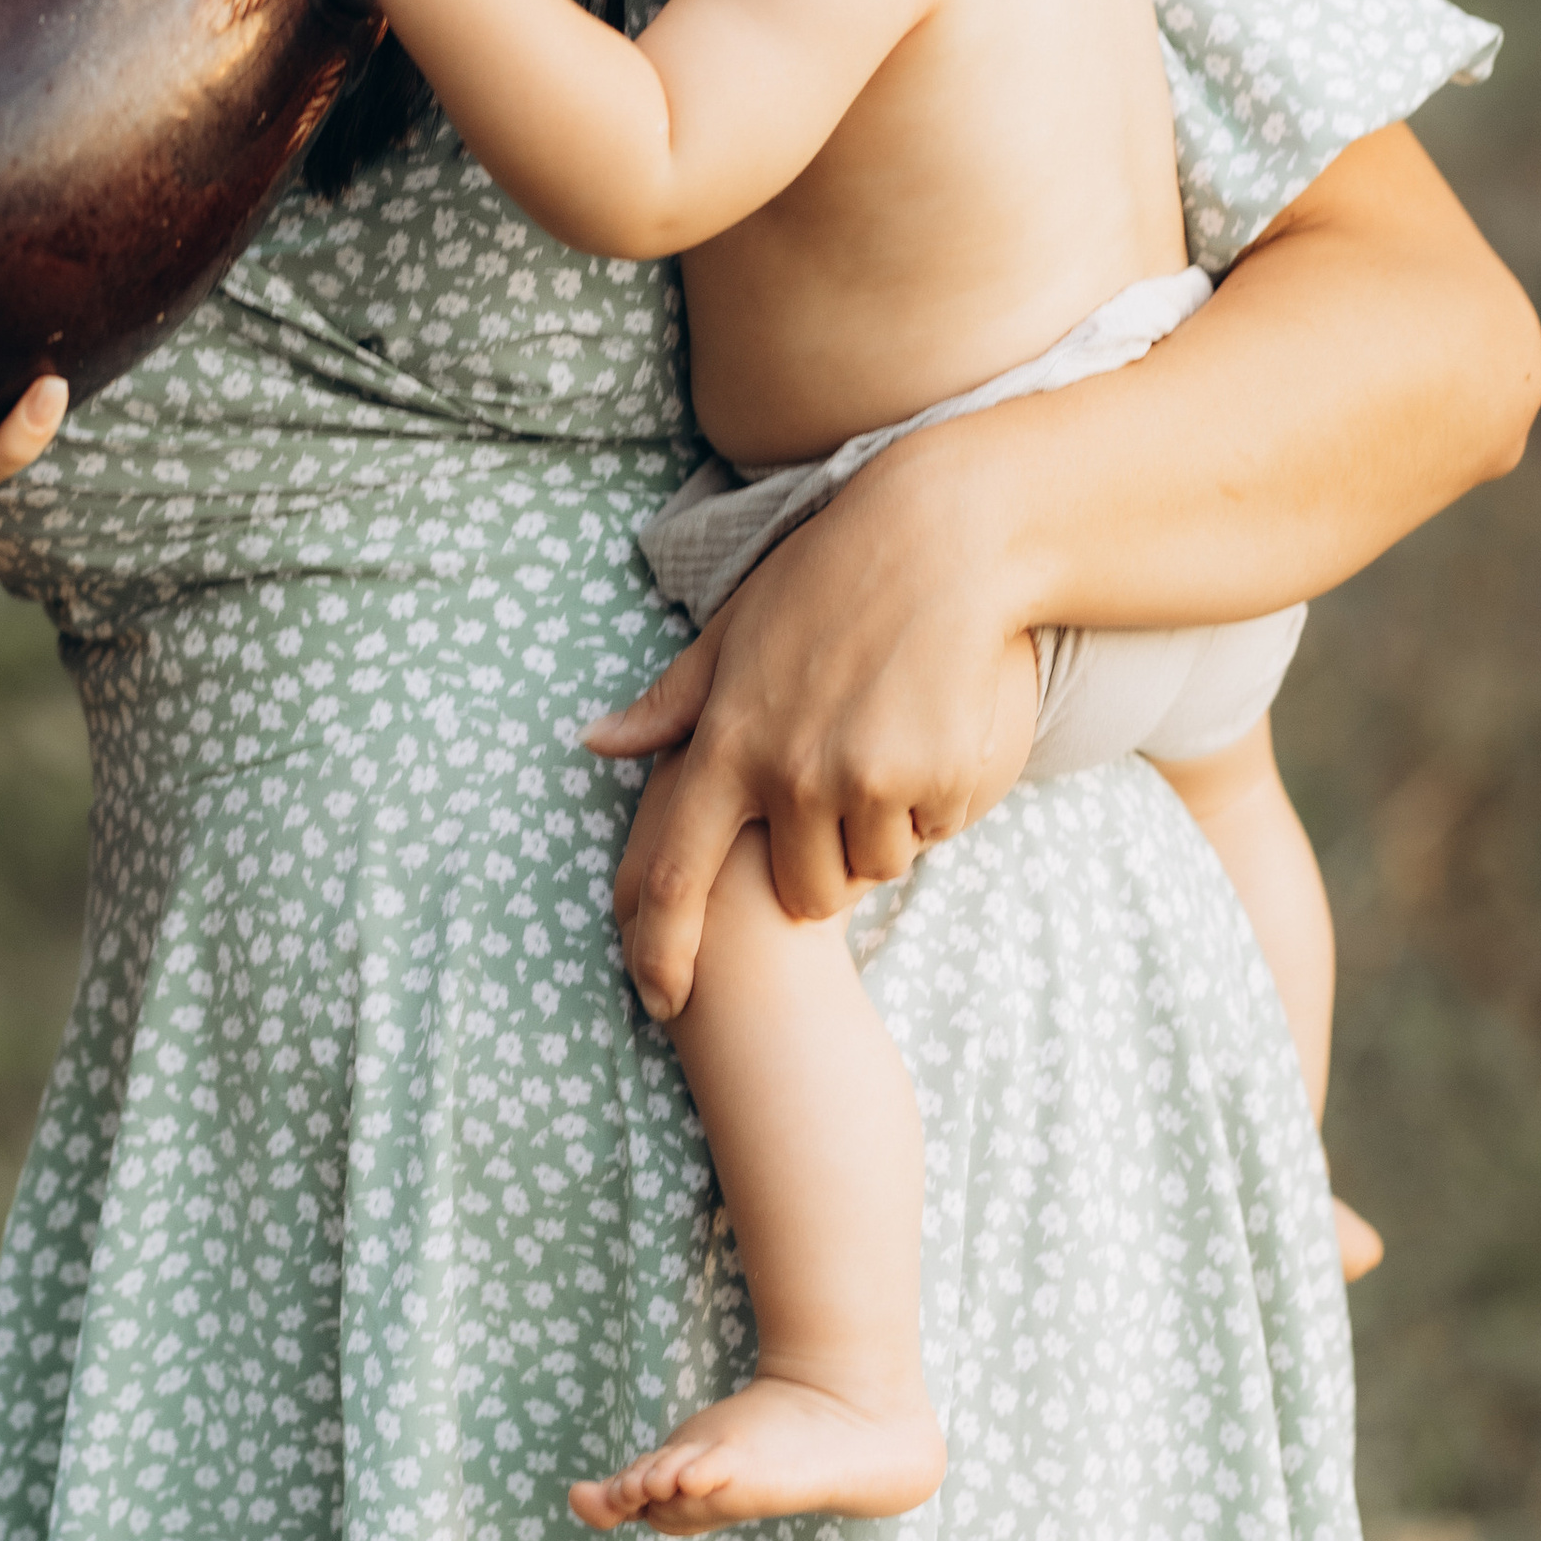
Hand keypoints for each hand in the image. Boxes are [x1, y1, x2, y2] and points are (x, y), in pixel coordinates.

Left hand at [588, 421, 1030, 1016]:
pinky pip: (934, 832)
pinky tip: (932, 734)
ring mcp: (866, 779)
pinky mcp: (935, 776)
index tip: (663, 1000)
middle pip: (806, 894)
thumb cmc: (829, 580)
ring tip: (889, 749)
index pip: (673, 878)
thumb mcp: (734, 635)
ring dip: (883, 834)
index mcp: (727, 744)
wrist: (944, 540)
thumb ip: (670, 704)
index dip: (661, 952)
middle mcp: (790, 774)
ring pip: (874, 868)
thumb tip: (596, 744)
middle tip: (843, 797)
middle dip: (823, 869)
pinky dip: (934, 805)